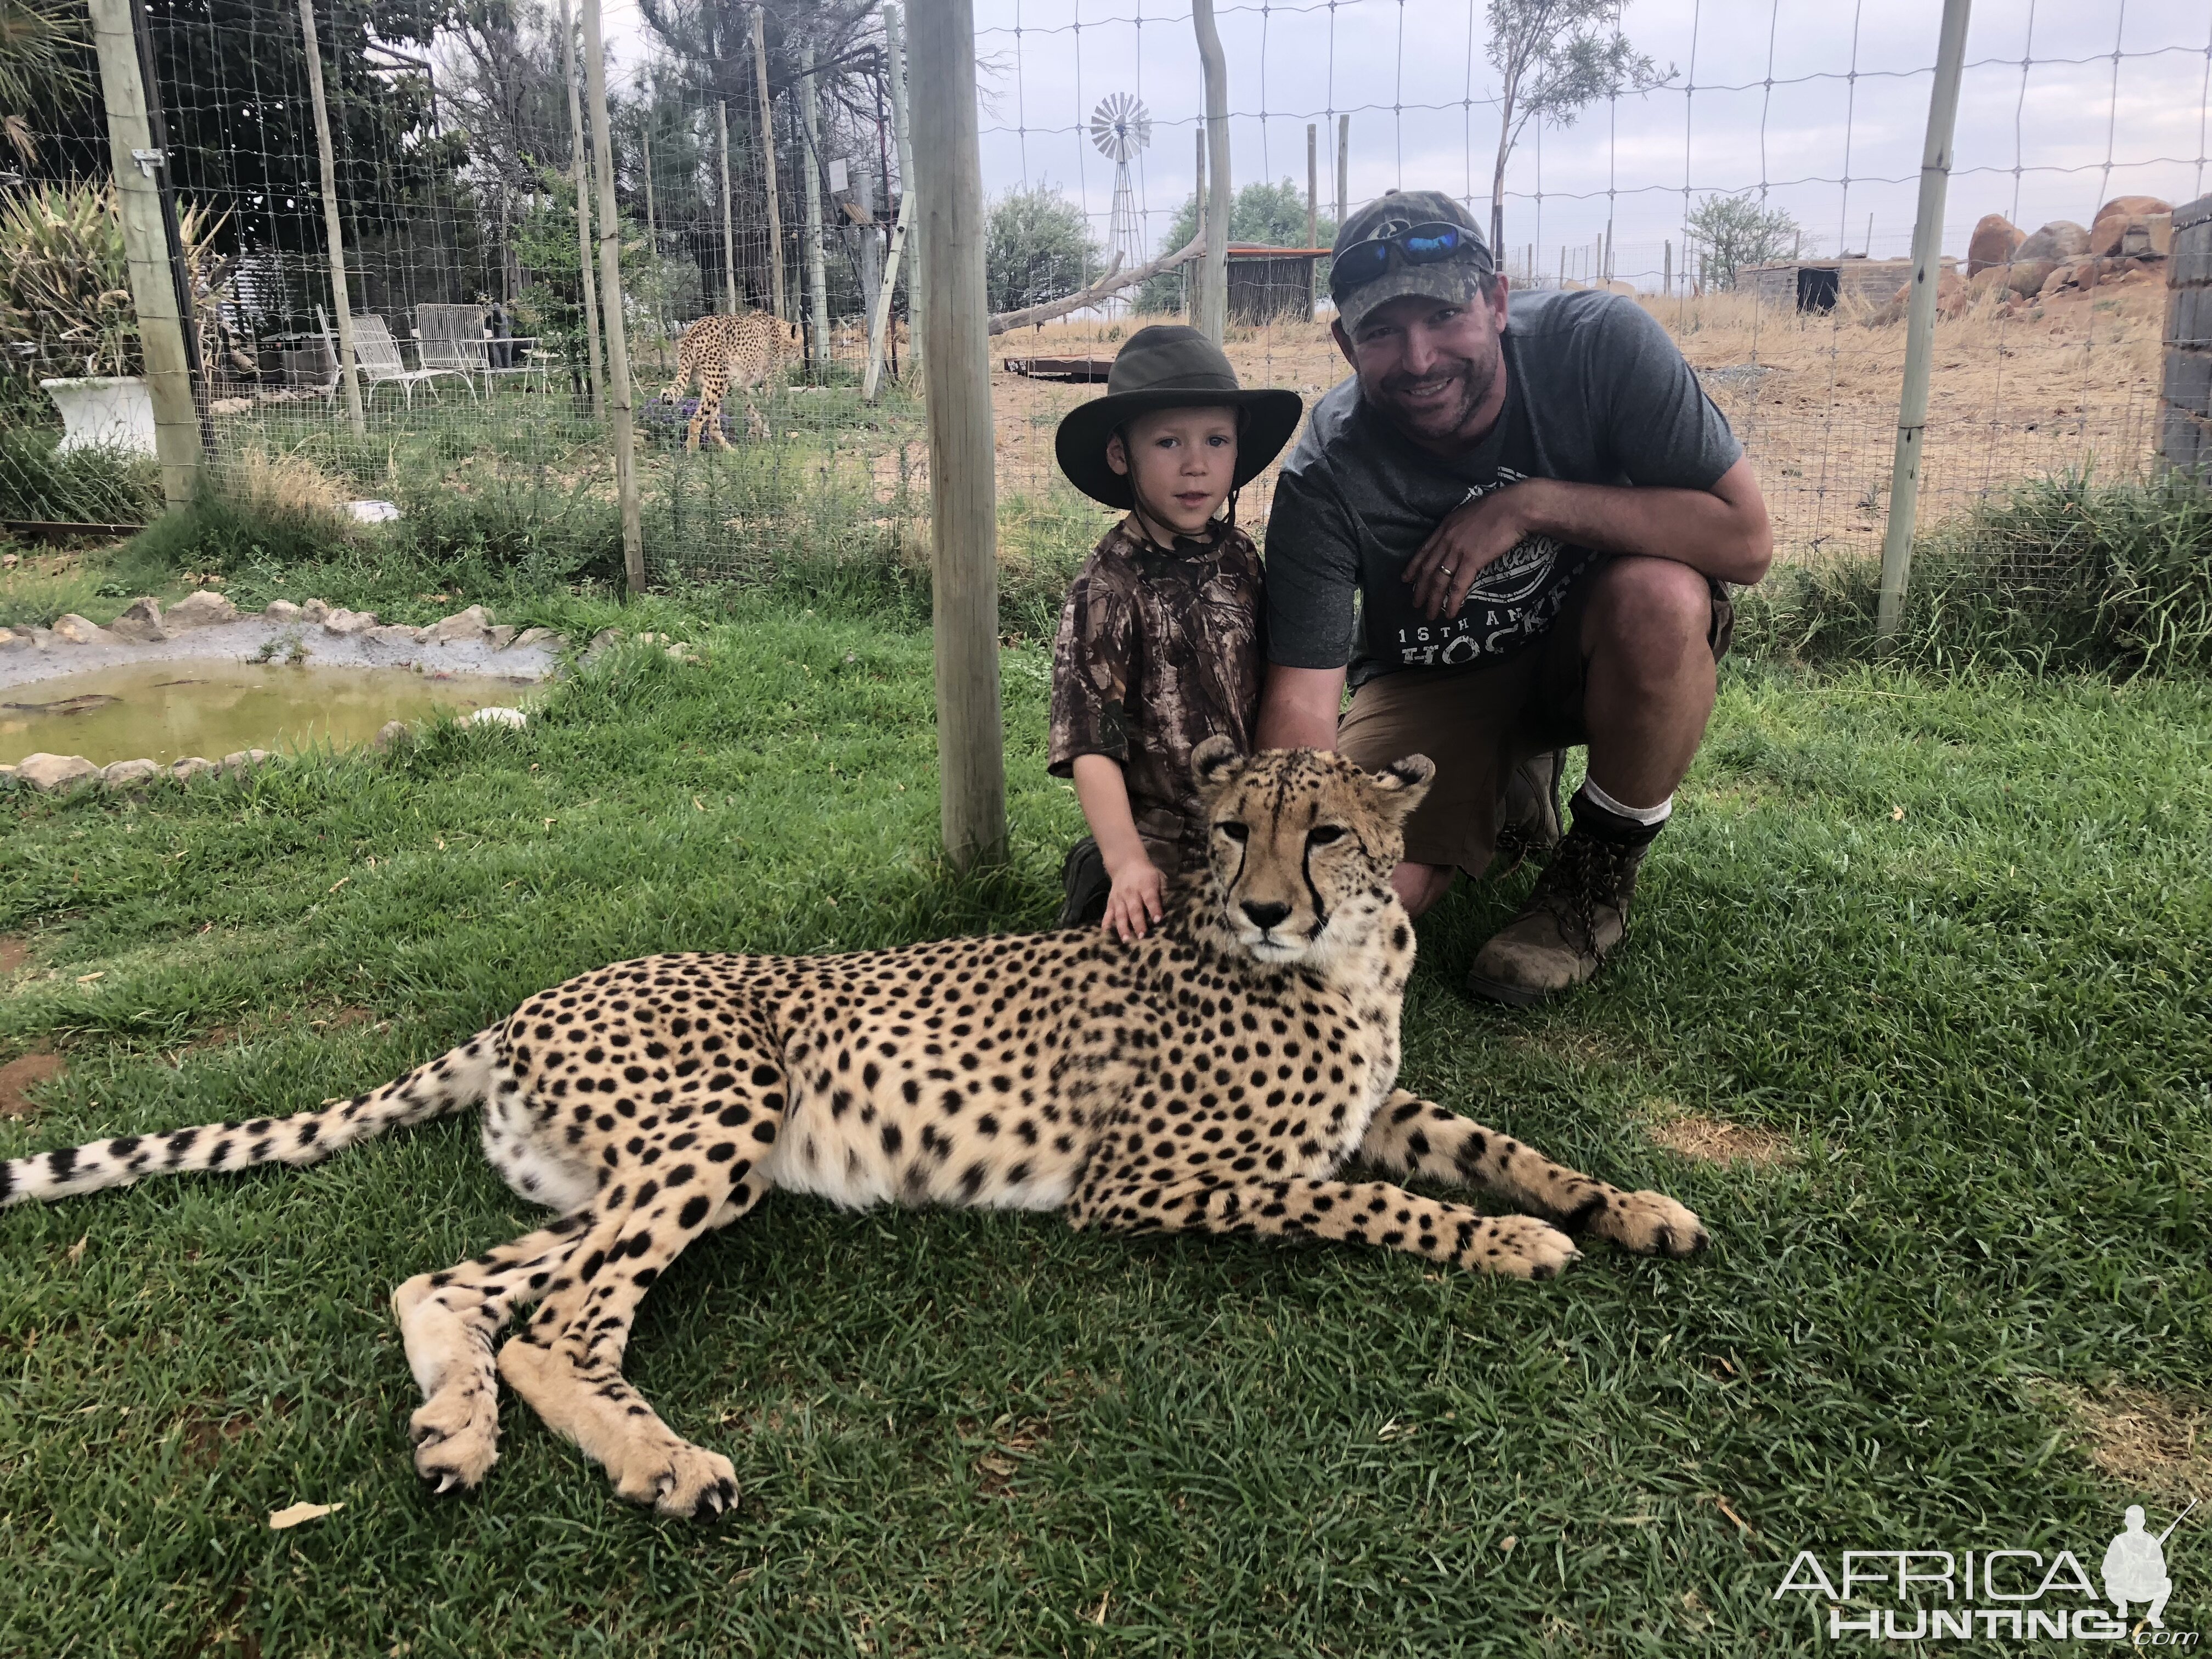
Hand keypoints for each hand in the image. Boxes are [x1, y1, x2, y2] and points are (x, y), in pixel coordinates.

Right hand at [1102, 856, 1165, 941]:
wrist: (1126, 863)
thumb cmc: (1147, 874)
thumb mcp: (1159, 877)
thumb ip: (1164, 892)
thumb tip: (1172, 908)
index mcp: (1145, 885)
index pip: (1150, 898)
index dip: (1154, 909)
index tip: (1158, 920)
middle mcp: (1131, 893)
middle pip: (1134, 909)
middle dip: (1138, 923)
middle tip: (1142, 936)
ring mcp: (1119, 898)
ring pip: (1120, 914)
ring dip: (1123, 927)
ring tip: (1126, 940)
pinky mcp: (1110, 902)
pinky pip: (1107, 913)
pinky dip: (1106, 923)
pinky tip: (1105, 934)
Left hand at [1402, 482, 1536, 620]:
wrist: (1515, 507)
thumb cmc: (1500, 506)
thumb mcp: (1471, 512)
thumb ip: (1461, 526)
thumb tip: (1461, 536)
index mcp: (1446, 526)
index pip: (1424, 550)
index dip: (1413, 567)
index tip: (1406, 579)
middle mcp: (1447, 539)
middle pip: (1428, 568)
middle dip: (1419, 589)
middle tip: (1415, 604)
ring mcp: (1458, 550)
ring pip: (1439, 580)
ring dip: (1433, 600)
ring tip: (1430, 615)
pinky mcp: (1472, 560)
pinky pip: (1458, 586)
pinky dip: (1452, 602)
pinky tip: (1449, 613)